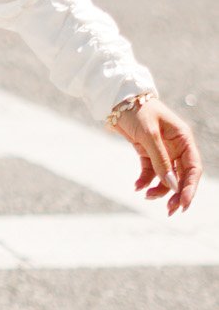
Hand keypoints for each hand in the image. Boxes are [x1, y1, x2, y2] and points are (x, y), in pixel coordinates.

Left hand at [112, 97, 202, 214]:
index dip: (191, 187)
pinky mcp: (146, 151)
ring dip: (159, 189)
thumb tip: (173, 186)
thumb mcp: (149, 135)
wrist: (116, 99)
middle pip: (181, 175)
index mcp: (183, 139)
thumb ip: (160, 161)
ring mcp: (161, 150)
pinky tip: (137, 186)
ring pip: (166, 176)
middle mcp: (175, 146)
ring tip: (147, 196)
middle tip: (170, 211)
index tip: (183, 204)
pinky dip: (145, 180)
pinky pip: (150, 171)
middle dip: (177, 194)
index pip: (193, 168)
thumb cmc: (137, 110)